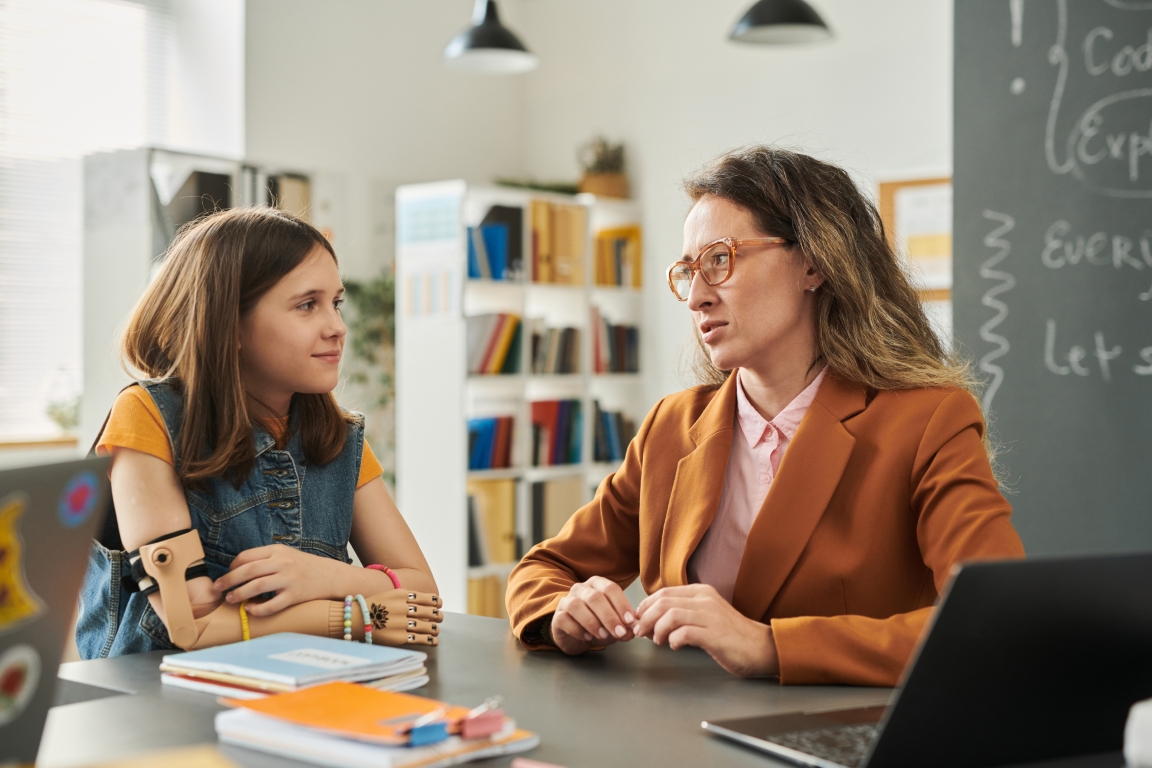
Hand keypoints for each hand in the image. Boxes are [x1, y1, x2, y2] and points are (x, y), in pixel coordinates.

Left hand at [214, 544, 341, 616]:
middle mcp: (283, 563)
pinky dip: (258, 609)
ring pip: (257, 586)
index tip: (227, 574)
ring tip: (230, 599)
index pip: (247, 556)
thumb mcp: (286, 555)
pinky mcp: (295, 596)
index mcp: (278, 550)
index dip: (232, 566)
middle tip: (217, 588)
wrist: (330, 576)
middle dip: (228, 580)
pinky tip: (250, 609)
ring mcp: (290, 579)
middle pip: (248, 570)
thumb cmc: (304, 566)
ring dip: (239, 594)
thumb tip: (238, 569)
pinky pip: (272, 605)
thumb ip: (265, 559)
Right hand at [551, 576, 636, 654]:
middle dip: (609, 616)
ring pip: (577, 605)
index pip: (610, 588)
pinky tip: (587, 637)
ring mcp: (566, 601)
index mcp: (597, 585)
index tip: (629, 621)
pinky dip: (577, 629)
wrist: (576, 637)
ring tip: (603, 635)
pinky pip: (564, 619)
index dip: (621, 604)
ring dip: (592, 622)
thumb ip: (624, 628)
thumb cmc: (598, 626)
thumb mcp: (614, 627)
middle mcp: (581, 589)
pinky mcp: (557, 616)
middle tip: (619, 632)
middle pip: (594, 597)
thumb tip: (633, 630)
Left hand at [633, 584, 778, 676]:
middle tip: (642, 633)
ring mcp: (711, 615)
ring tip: (658, 641)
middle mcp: (705, 599)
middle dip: (646, 618)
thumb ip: (683, 613)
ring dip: (657, 630)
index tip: (639, 621)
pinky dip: (673, 640)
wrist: (761, 648)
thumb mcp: (706, 615)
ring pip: (670, 615)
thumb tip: (651, 620)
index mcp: (701, 591)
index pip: (663, 592)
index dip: (646, 606)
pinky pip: (684, 633)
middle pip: (663, 602)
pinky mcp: (715, 634)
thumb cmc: (730, 635)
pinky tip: (674, 646)